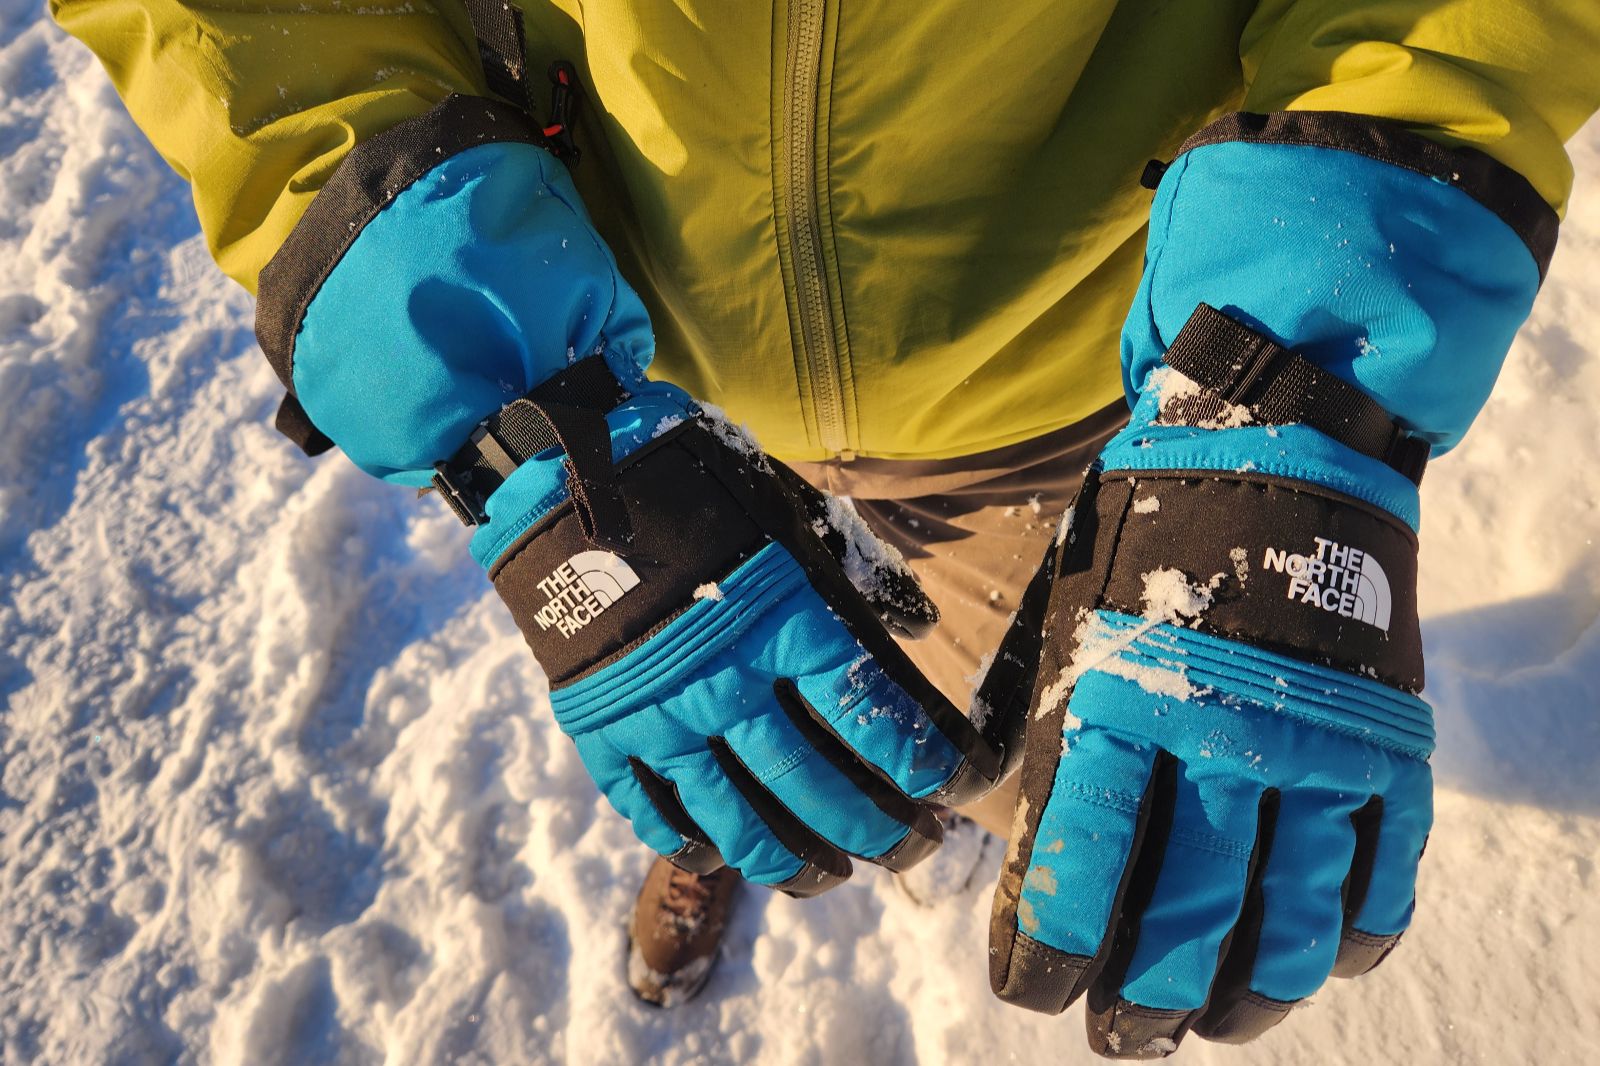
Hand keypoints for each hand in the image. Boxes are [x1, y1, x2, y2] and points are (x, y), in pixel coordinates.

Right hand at [254, 98, 1007, 892]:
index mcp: (779, 619)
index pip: (868, 708)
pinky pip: (650, 809)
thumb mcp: (785, 512)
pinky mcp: (601, 728)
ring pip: (735, 817)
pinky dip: (689, 839)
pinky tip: (720, 853)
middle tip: (909, 850)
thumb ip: (852, 573)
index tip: (955, 785)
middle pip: (812, 783)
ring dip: (790, 859)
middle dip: (873, 828)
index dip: (919, 756)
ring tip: (827, 877)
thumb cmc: (691, 486)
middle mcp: (723, 680)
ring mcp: (657, 714)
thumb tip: (918, 621)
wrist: (565, 475)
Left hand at [977, 305, 1432, 1055]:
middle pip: (1191, 907)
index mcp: (1127, 695)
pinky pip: (1382, 867)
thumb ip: (1058, 740)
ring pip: (1292, 912)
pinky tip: (1322, 962)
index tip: (1033, 991)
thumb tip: (1026, 862)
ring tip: (1215, 1023)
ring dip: (1250, 988)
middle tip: (1118, 1036)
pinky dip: (1354, 929)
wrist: (1280, 449)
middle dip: (1147, 993)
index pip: (1082, 856)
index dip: (1054, 945)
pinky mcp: (1389, 739)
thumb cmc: (1148, 545)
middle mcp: (1227, 730)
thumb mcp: (1073, 627)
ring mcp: (1320, 742)